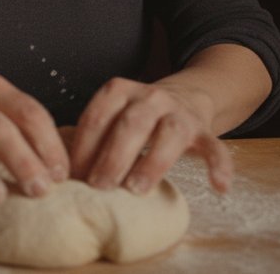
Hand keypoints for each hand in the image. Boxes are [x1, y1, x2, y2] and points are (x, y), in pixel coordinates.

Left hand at [68, 77, 232, 194]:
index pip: (97, 117)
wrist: (187, 96)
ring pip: (170, 133)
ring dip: (152, 161)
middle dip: (112, 156)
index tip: (71, 177)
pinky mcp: (204, 130)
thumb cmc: (137, 118)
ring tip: (137, 188)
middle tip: (99, 186)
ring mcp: (179, 112)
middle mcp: (150, 96)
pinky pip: (215, 146)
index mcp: (119, 91)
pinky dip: (218, 165)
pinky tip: (219, 187)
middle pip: (131, 124)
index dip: (83, 147)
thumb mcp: (113, 116)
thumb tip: (60, 174)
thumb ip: (93, 137)